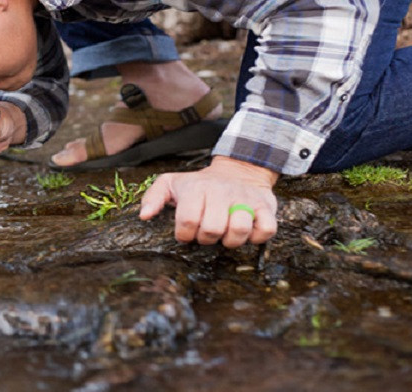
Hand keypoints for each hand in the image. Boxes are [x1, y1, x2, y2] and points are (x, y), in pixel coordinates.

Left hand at [139, 156, 278, 247]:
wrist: (238, 171)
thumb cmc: (199, 184)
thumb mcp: (171, 183)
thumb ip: (153, 197)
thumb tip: (144, 216)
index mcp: (197, 188)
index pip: (188, 220)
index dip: (185, 235)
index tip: (187, 233)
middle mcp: (221, 192)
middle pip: (212, 229)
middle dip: (206, 239)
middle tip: (206, 233)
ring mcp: (245, 199)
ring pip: (239, 229)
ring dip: (231, 240)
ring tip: (225, 234)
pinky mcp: (265, 206)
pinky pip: (266, 230)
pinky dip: (257, 237)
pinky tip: (247, 233)